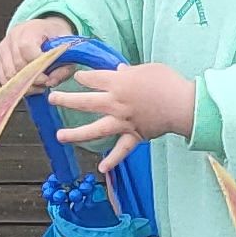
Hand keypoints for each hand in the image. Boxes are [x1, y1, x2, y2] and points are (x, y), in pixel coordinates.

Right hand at [0, 14, 73, 88]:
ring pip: (9, 74)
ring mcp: (4, 48)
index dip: (38, 67)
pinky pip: (3, 77)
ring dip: (25, 85)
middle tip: (46, 83)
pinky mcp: (0, 59)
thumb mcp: (67, 48)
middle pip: (18, 65)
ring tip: (39, 84)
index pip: (27, 50)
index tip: (49, 76)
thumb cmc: (55, 37)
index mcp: (30, 29)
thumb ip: (63, 66)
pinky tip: (29, 85)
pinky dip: (16, 85)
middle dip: (33, 79)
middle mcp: (13, 37)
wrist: (44, 30)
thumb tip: (51, 81)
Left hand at [56, 60, 194, 163]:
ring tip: (60, 136)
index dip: (83, 77)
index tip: (77, 78)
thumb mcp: (148, 69)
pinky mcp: (134, 136)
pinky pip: (121, 150)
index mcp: (119, 83)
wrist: (183, 105)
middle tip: (52, 99)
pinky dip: (112, 160)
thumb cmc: (167, 82)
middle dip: (66, 100)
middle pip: (85, 102)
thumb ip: (130, 71)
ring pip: (95, 129)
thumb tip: (119, 70)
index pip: (93, 79)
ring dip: (76, 133)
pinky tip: (101, 168)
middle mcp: (116, 103)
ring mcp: (123, 122)